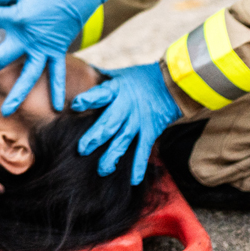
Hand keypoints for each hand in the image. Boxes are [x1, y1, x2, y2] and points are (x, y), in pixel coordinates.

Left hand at [0, 0, 114, 114]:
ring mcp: (44, 47)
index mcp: (17, 17)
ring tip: (6, 111)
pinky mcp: (57, 50)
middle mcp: (29, 37)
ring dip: (17, 94)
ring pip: (29, 75)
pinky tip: (56, 108)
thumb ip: (2, 1)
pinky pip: (56, 73)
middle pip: (0, 58)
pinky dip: (57, 89)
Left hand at [71, 62, 180, 183]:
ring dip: (112, 156)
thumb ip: (103, 78)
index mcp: (117, 91)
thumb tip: (83, 70)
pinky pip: (144, 150)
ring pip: (123, 140)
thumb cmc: (143, 77)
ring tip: (102, 170)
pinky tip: (133, 180)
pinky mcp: (151, 130)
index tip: (76, 105)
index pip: (101, 94)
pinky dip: (139, 165)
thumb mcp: (122, 74)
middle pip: (109, 123)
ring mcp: (139, 121)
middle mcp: (126, 107)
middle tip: (82, 150)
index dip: (88, 99)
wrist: (174, 83)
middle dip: (95, 137)